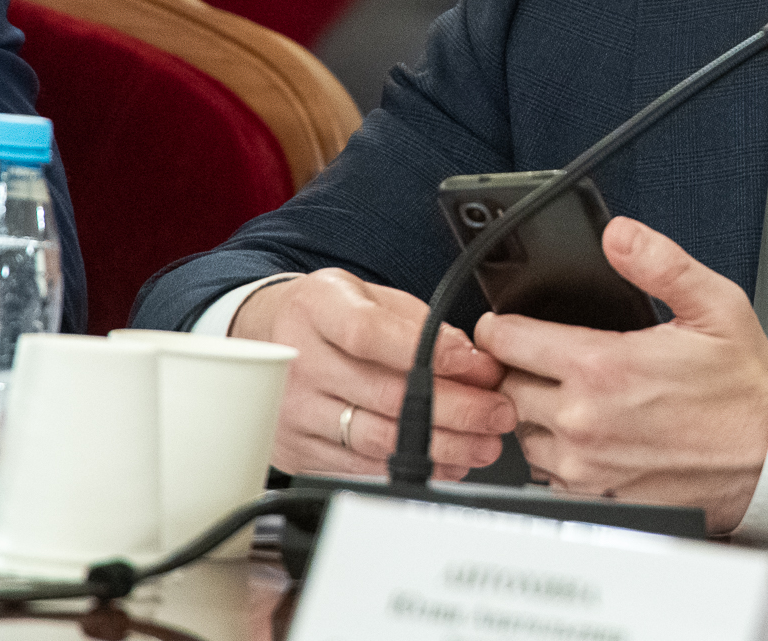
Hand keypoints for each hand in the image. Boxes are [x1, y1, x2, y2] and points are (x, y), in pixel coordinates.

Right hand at [232, 268, 516, 480]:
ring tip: (484, 443)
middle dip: (456, 408)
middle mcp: (296, 361)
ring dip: (442, 447)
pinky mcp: (298, 451)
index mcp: (316, 308)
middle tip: (498, 412)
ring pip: (378, 439)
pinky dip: (412, 468)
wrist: (269, 341)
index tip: (476, 364)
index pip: (370, 333)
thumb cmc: (333, 317)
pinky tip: (448, 462)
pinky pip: (362, 467)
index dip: (428, 351)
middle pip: (385, 394)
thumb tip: (472, 362)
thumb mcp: (372, 298)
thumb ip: (421, 325)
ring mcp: (293, 412)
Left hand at [472, 216, 767, 533]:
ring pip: (522, 432)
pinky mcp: (594, 496)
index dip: (500, 327)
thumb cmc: (743, 387)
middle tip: (547, 356)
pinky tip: (589, 431)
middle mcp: (584, 421)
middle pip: (506, 387)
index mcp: (603, 367)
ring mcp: (585, 464)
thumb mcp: (713, 305)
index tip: (509, 324)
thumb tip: (619, 235)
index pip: (506, 342)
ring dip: (535, 412)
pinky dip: (556, 451)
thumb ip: (660, 263)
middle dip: (518, 368)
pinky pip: (546, 472)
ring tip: (572, 393)